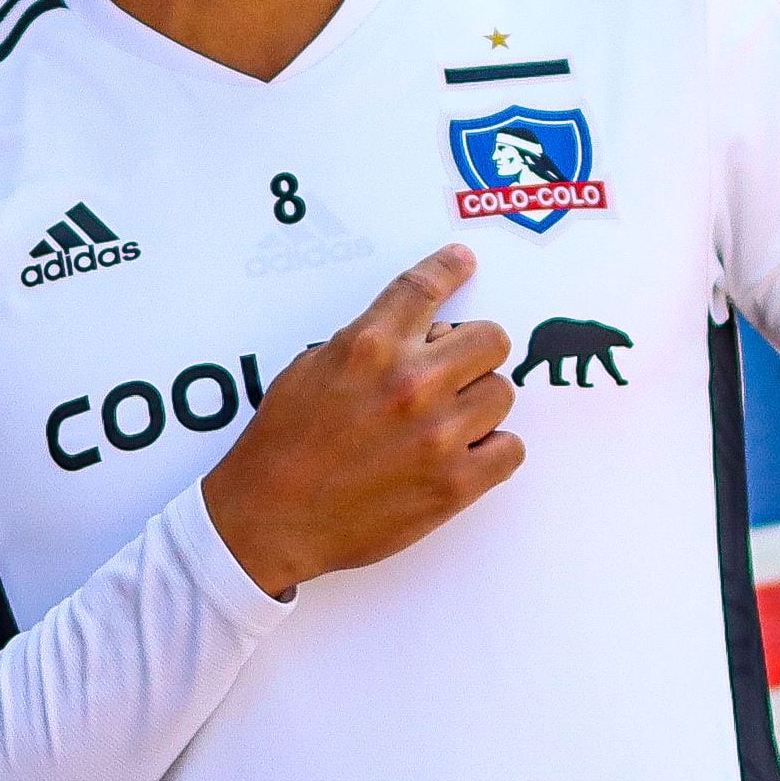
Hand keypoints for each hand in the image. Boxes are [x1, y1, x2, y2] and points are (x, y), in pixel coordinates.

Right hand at [200, 245, 521, 596]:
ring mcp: (437, 435)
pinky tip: (465, 454)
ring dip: (480, 403)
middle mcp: (411, 383)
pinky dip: (494, 450)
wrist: (268, 519)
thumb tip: (422, 336)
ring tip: (449, 420)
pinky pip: (511, 449)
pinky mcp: (453, 485)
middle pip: (491, 339)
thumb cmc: (282, 444)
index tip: (463, 261)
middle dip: (476, 349)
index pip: (425, 287)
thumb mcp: (310, 368)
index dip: (450, 267)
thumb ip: (368, 344)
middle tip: (457, 369)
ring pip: (503, 393)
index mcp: (369, 346)